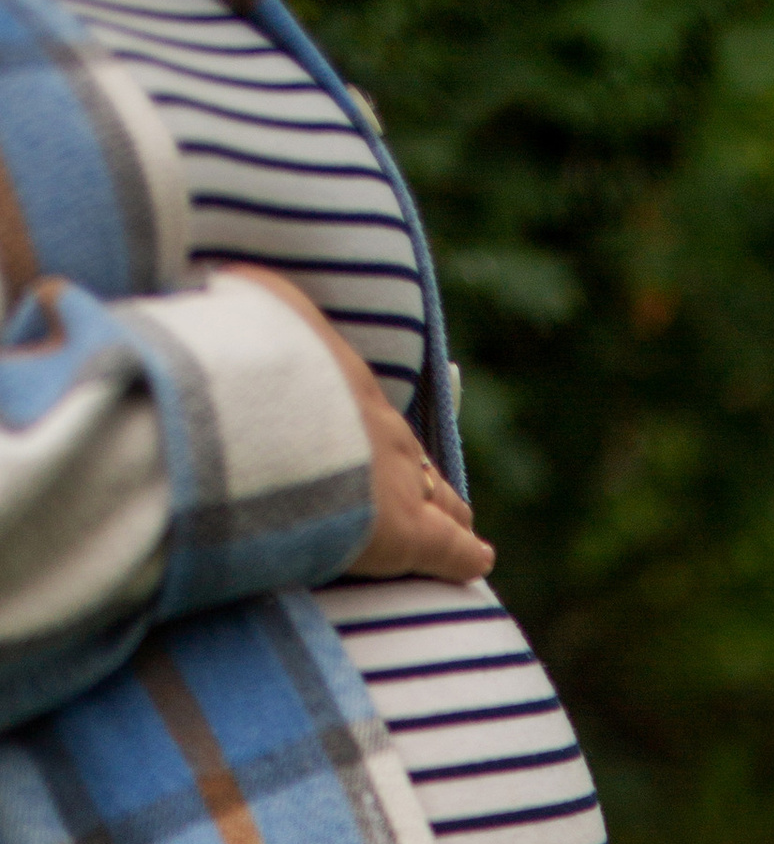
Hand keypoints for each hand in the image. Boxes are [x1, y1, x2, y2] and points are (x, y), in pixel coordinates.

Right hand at [213, 263, 492, 586]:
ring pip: (437, 496)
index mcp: (340, 382)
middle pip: (408, 451)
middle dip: (415, 470)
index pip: (365, 409)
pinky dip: (465, 553)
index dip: (371, 428)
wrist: (259, 420)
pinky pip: (448, 546)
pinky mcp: (406, 532)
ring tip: (457, 523)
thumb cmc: (241, 372)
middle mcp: (379, 428)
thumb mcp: (244, 314)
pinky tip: (480, 560)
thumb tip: (223, 283)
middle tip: (424, 485)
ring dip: (447, 509)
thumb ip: (245, 305)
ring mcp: (398, 480)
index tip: (373, 437)